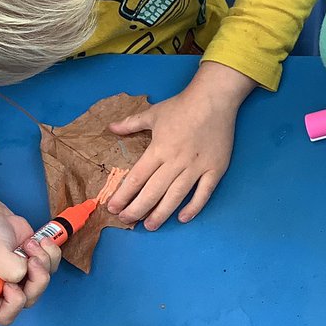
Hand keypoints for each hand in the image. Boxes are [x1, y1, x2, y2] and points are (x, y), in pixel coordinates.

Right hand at [0, 180, 60, 325]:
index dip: (14, 302)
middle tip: (30, 258)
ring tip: (29, 244)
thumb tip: (23, 274)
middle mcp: (4, 291)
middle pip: (30, 299)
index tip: (11, 282)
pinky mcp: (34, 266)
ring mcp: (21, 279)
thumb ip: (7, 267)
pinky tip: (37, 241)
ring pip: (44, 282)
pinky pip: (53, 267)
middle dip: (36, 277)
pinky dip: (50, 253)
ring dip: (43, 261)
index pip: (5, 316)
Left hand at [106, 61, 256, 229]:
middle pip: (153, 192)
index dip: (123, 195)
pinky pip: (204, 193)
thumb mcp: (153, 113)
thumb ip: (131, 124)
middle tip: (126, 220)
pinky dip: (193, 207)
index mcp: (159, 149)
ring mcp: (197, 167)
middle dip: (137, 209)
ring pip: (176, 196)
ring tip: (149, 226)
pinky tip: (182, 218)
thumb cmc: (182, 106)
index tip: (113, 207)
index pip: (137, 178)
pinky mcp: (215, 169)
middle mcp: (176, 161)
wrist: (214, 99)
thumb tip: (110, 127)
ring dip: (161, 213)